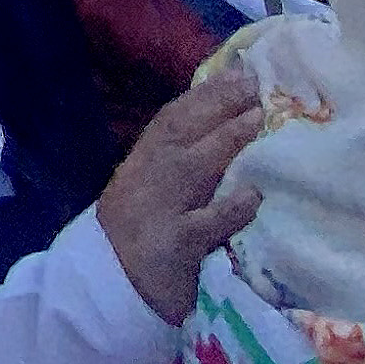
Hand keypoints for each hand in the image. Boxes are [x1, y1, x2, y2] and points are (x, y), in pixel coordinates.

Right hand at [96, 58, 266, 321]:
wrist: (106, 292)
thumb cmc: (137, 241)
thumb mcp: (148, 195)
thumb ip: (176, 167)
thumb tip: (221, 131)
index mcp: (139, 165)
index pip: (170, 120)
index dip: (203, 95)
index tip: (236, 71)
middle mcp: (145, 180)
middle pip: (178, 134)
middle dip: (214, 105)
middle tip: (252, 82)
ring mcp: (157, 211)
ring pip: (190, 170)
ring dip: (224, 142)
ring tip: (258, 120)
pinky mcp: (172, 246)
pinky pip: (203, 225)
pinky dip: (228, 210)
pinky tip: (252, 197)